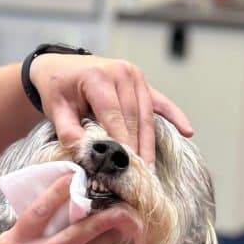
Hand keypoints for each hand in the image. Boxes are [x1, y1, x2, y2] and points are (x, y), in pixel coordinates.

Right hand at [0, 175, 139, 243]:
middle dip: (98, 222)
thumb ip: (32, 224)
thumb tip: (63, 198)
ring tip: (118, 226)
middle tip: (118, 209)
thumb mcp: (10, 240)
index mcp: (15, 242)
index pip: (39, 213)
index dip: (57, 194)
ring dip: (103, 240)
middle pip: (71, 238)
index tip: (75, 178)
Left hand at [29, 53, 193, 166]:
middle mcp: (121, 73)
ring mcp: (135, 76)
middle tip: (140, 175)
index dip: (121, 142)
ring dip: (149, 143)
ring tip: (150, 168)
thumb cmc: (57, 90)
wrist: (59, 67)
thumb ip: (68, 131)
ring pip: (146, 115)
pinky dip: (174, 116)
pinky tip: (187, 131)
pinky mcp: (141, 82)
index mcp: (98, 77)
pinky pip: (160, 101)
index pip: (114, 116)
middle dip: (137, 148)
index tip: (125, 166)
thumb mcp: (56, 110)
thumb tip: (86, 153)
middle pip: (133, 118)